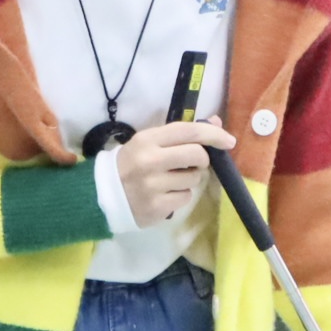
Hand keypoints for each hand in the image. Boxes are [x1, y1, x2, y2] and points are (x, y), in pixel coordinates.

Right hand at [114, 118, 234, 227]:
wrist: (101, 194)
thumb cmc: (131, 163)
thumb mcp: (150, 142)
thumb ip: (182, 133)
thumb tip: (217, 123)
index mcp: (148, 140)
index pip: (189, 131)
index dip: (214, 134)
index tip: (229, 141)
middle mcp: (150, 161)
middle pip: (198, 156)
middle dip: (202, 160)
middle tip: (192, 164)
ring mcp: (153, 186)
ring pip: (194, 179)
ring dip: (190, 179)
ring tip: (172, 180)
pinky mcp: (157, 207)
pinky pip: (185, 198)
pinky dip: (180, 196)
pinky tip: (164, 194)